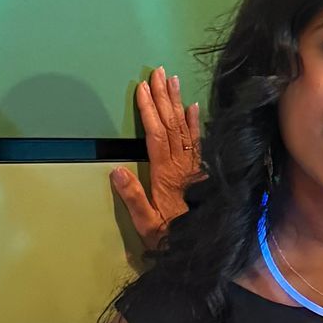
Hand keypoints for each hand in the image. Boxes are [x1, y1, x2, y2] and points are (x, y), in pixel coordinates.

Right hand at [110, 67, 200, 251]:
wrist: (205, 250)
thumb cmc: (171, 238)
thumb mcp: (148, 225)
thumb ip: (134, 198)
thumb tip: (116, 171)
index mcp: (164, 175)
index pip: (155, 135)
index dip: (149, 110)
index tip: (142, 87)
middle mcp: (181, 166)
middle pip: (171, 125)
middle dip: (163, 97)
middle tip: (158, 72)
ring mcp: (194, 167)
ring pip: (185, 129)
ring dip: (178, 103)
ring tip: (173, 80)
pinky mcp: (203, 171)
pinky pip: (200, 142)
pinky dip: (196, 123)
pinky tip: (193, 106)